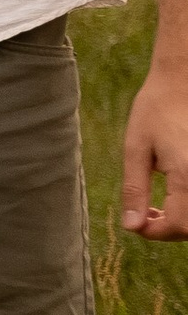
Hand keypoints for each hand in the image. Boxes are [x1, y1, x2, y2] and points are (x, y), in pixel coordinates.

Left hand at [122, 54, 187, 239]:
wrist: (182, 80)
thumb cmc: (155, 109)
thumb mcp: (136, 148)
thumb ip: (135, 190)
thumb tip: (132, 226)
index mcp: (187, 174)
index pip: (179, 226)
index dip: (156, 234)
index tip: (137, 225)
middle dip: (171, 231)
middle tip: (147, 217)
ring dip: (182, 220)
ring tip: (159, 208)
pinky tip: (175, 194)